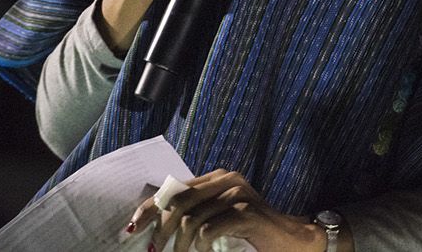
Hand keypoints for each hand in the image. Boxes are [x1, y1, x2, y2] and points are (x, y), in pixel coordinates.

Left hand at [128, 169, 320, 251]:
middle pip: (179, 200)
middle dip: (160, 228)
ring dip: (180, 245)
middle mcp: (228, 179)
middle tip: (153, 250)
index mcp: (218, 177)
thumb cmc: (250, 231)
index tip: (132, 226)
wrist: (289, 239)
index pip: (174, 188)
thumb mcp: (218, 217)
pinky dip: (201, 247)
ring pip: (191, 218)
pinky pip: (209, 230)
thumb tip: (155, 221)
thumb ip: (195, 211)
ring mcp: (238, 193)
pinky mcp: (246, 211)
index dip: (150, 207)